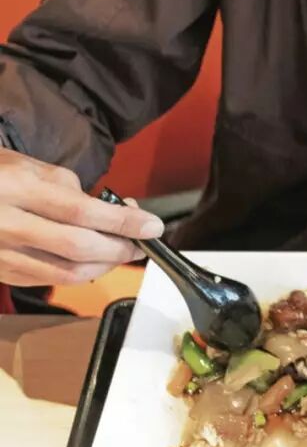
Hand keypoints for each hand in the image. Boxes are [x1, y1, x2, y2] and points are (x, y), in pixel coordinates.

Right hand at [0, 148, 163, 285]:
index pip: (81, 212)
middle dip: (119, 249)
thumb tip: (115, 212)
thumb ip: (72, 190)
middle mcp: (4, 224)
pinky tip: (93, 261)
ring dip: (104, 266)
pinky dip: (78, 274)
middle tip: (141, 243)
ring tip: (122, 252)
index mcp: (15, 188)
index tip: (152, 226)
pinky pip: (48, 280)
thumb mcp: (29, 166)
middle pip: (77, 248)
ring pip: (65, 273)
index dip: (123, 222)